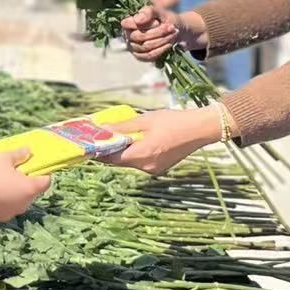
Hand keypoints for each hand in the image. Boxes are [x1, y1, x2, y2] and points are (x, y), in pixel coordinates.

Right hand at [0, 149, 51, 221]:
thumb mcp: (3, 158)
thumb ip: (18, 155)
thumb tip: (28, 152)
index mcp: (30, 188)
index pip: (46, 181)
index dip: (42, 171)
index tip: (32, 164)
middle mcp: (25, 203)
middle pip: (31, 190)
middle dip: (24, 180)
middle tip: (12, 169)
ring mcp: (12, 212)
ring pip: (18, 199)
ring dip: (13, 190)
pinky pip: (5, 206)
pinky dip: (2, 198)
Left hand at [106, 107, 223, 177]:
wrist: (200, 129)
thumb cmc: (173, 121)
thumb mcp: (145, 120)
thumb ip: (123, 127)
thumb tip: (102, 130)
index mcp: (141, 155)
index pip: (111, 159)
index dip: (98, 153)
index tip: (89, 144)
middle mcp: (146, 167)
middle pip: (120, 162)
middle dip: (110, 151)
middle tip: (102, 137)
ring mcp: (154, 169)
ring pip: (130, 162)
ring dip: (123, 151)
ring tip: (118, 136)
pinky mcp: (160, 168)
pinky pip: (141, 162)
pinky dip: (135, 153)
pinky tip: (136, 141)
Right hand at [120, 6, 204, 62]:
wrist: (171, 28)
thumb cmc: (162, 17)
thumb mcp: (157, 11)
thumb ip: (147, 13)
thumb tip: (137, 20)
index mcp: (128, 23)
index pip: (127, 24)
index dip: (143, 24)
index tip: (158, 21)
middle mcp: (128, 36)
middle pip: (140, 36)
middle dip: (158, 32)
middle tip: (171, 27)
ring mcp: (133, 47)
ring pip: (146, 47)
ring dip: (162, 40)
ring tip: (173, 34)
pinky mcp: (141, 56)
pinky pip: (149, 55)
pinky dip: (160, 49)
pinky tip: (169, 43)